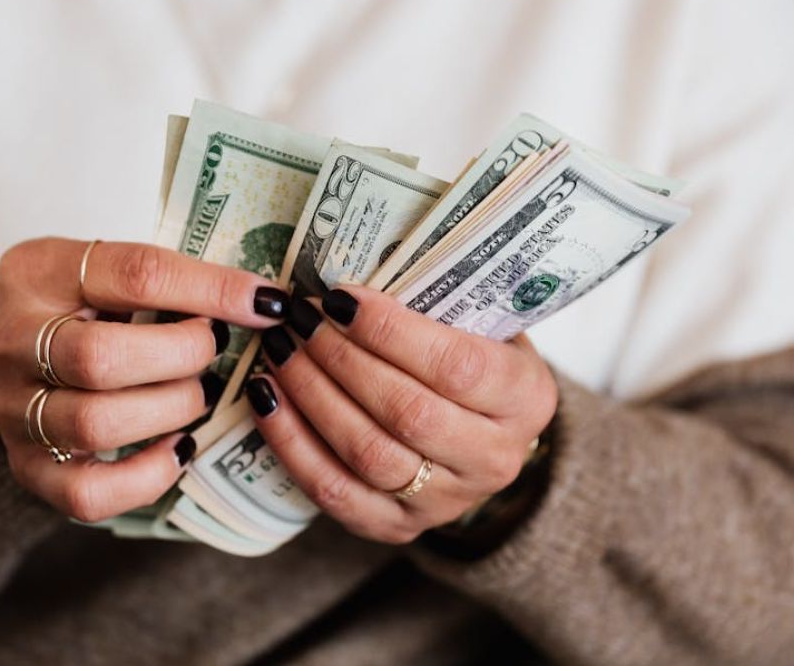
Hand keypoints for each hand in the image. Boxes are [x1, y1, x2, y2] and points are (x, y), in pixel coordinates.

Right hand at [0, 237, 288, 521]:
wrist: (17, 357)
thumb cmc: (82, 306)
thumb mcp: (108, 270)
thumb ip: (169, 279)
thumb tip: (263, 303)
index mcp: (38, 272)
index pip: (134, 273)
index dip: (210, 290)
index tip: (264, 303)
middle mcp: (11, 341)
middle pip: (100, 358)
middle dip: (181, 357)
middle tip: (213, 350)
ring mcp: (13, 411)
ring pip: (95, 425)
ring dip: (171, 410)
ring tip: (198, 394)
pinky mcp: (27, 468)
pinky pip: (86, 493)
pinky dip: (147, 476)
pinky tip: (180, 448)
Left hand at [245, 284, 556, 543]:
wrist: (484, 434)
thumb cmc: (472, 357)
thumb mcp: (480, 323)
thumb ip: (436, 299)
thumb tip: (350, 267)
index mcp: (526, 397)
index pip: (456, 366)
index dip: (390, 331)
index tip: (338, 297)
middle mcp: (495, 458)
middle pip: (406, 412)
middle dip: (340, 360)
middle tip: (297, 319)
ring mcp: (447, 502)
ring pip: (368, 454)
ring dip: (312, 396)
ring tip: (279, 350)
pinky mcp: (397, 527)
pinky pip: (335, 492)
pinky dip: (293, 444)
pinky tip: (267, 400)